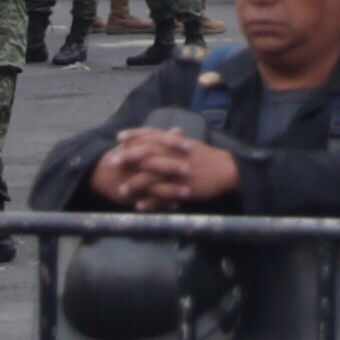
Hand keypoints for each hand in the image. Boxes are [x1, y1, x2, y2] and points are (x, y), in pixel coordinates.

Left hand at [90, 129, 243, 209]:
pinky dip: (150, 201)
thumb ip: (173, 140)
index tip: (119, 137)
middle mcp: (175, 154)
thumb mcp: (190, 144)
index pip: (152, 134)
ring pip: (152, 176)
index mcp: (177, 143)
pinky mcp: (182, 189)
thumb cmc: (207, 157)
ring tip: (121, 190)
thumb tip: (159, 135)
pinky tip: (139, 205)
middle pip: (147, 153)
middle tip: (112, 161)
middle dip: (128, 157)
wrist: (227, 170)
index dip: (134, 135)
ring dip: (135, 183)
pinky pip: (163, 196)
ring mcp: (178, 172)